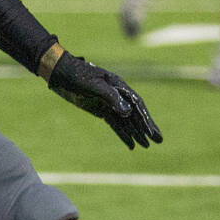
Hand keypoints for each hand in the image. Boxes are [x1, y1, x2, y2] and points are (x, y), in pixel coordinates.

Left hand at [48, 51, 162, 149]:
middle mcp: (117, 96)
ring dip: (137, 133)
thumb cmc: (77, 75)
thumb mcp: (94, 85)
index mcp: (119, 86)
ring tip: (147, 146)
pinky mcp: (101, 110)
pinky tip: (131, 145)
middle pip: (135, 115)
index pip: (137, 105)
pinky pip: (115, 124)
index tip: (152, 132)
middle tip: (159, 141)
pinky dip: (123, 134)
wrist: (60, 73)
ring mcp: (109, 104)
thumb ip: (111, 97)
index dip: (146, 119)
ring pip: (127, 121)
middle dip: (146, 128)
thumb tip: (128, 112)